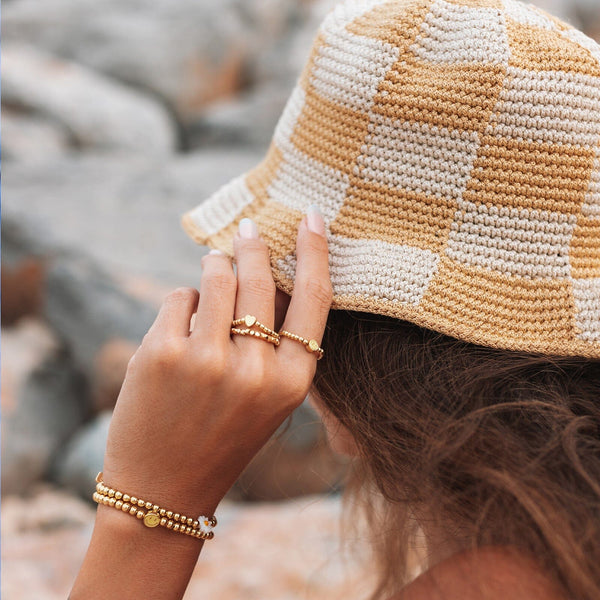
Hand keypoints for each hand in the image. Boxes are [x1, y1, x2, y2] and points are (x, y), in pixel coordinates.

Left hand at [100, 210, 331, 516]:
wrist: (165, 488)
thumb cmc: (223, 436)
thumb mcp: (268, 398)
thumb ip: (276, 343)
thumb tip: (267, 272)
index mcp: (292, 383)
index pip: (314, 299)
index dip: (315, 252)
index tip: (311, 217)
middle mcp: (255, 371)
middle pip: (260, 279)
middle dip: (253, 246)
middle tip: (248, 228)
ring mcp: (207, 361)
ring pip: (217, 278)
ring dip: (215, 265)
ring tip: (213, 264)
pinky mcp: (162, 354)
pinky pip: (179, 298)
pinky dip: (182, 302)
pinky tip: (181, 324)